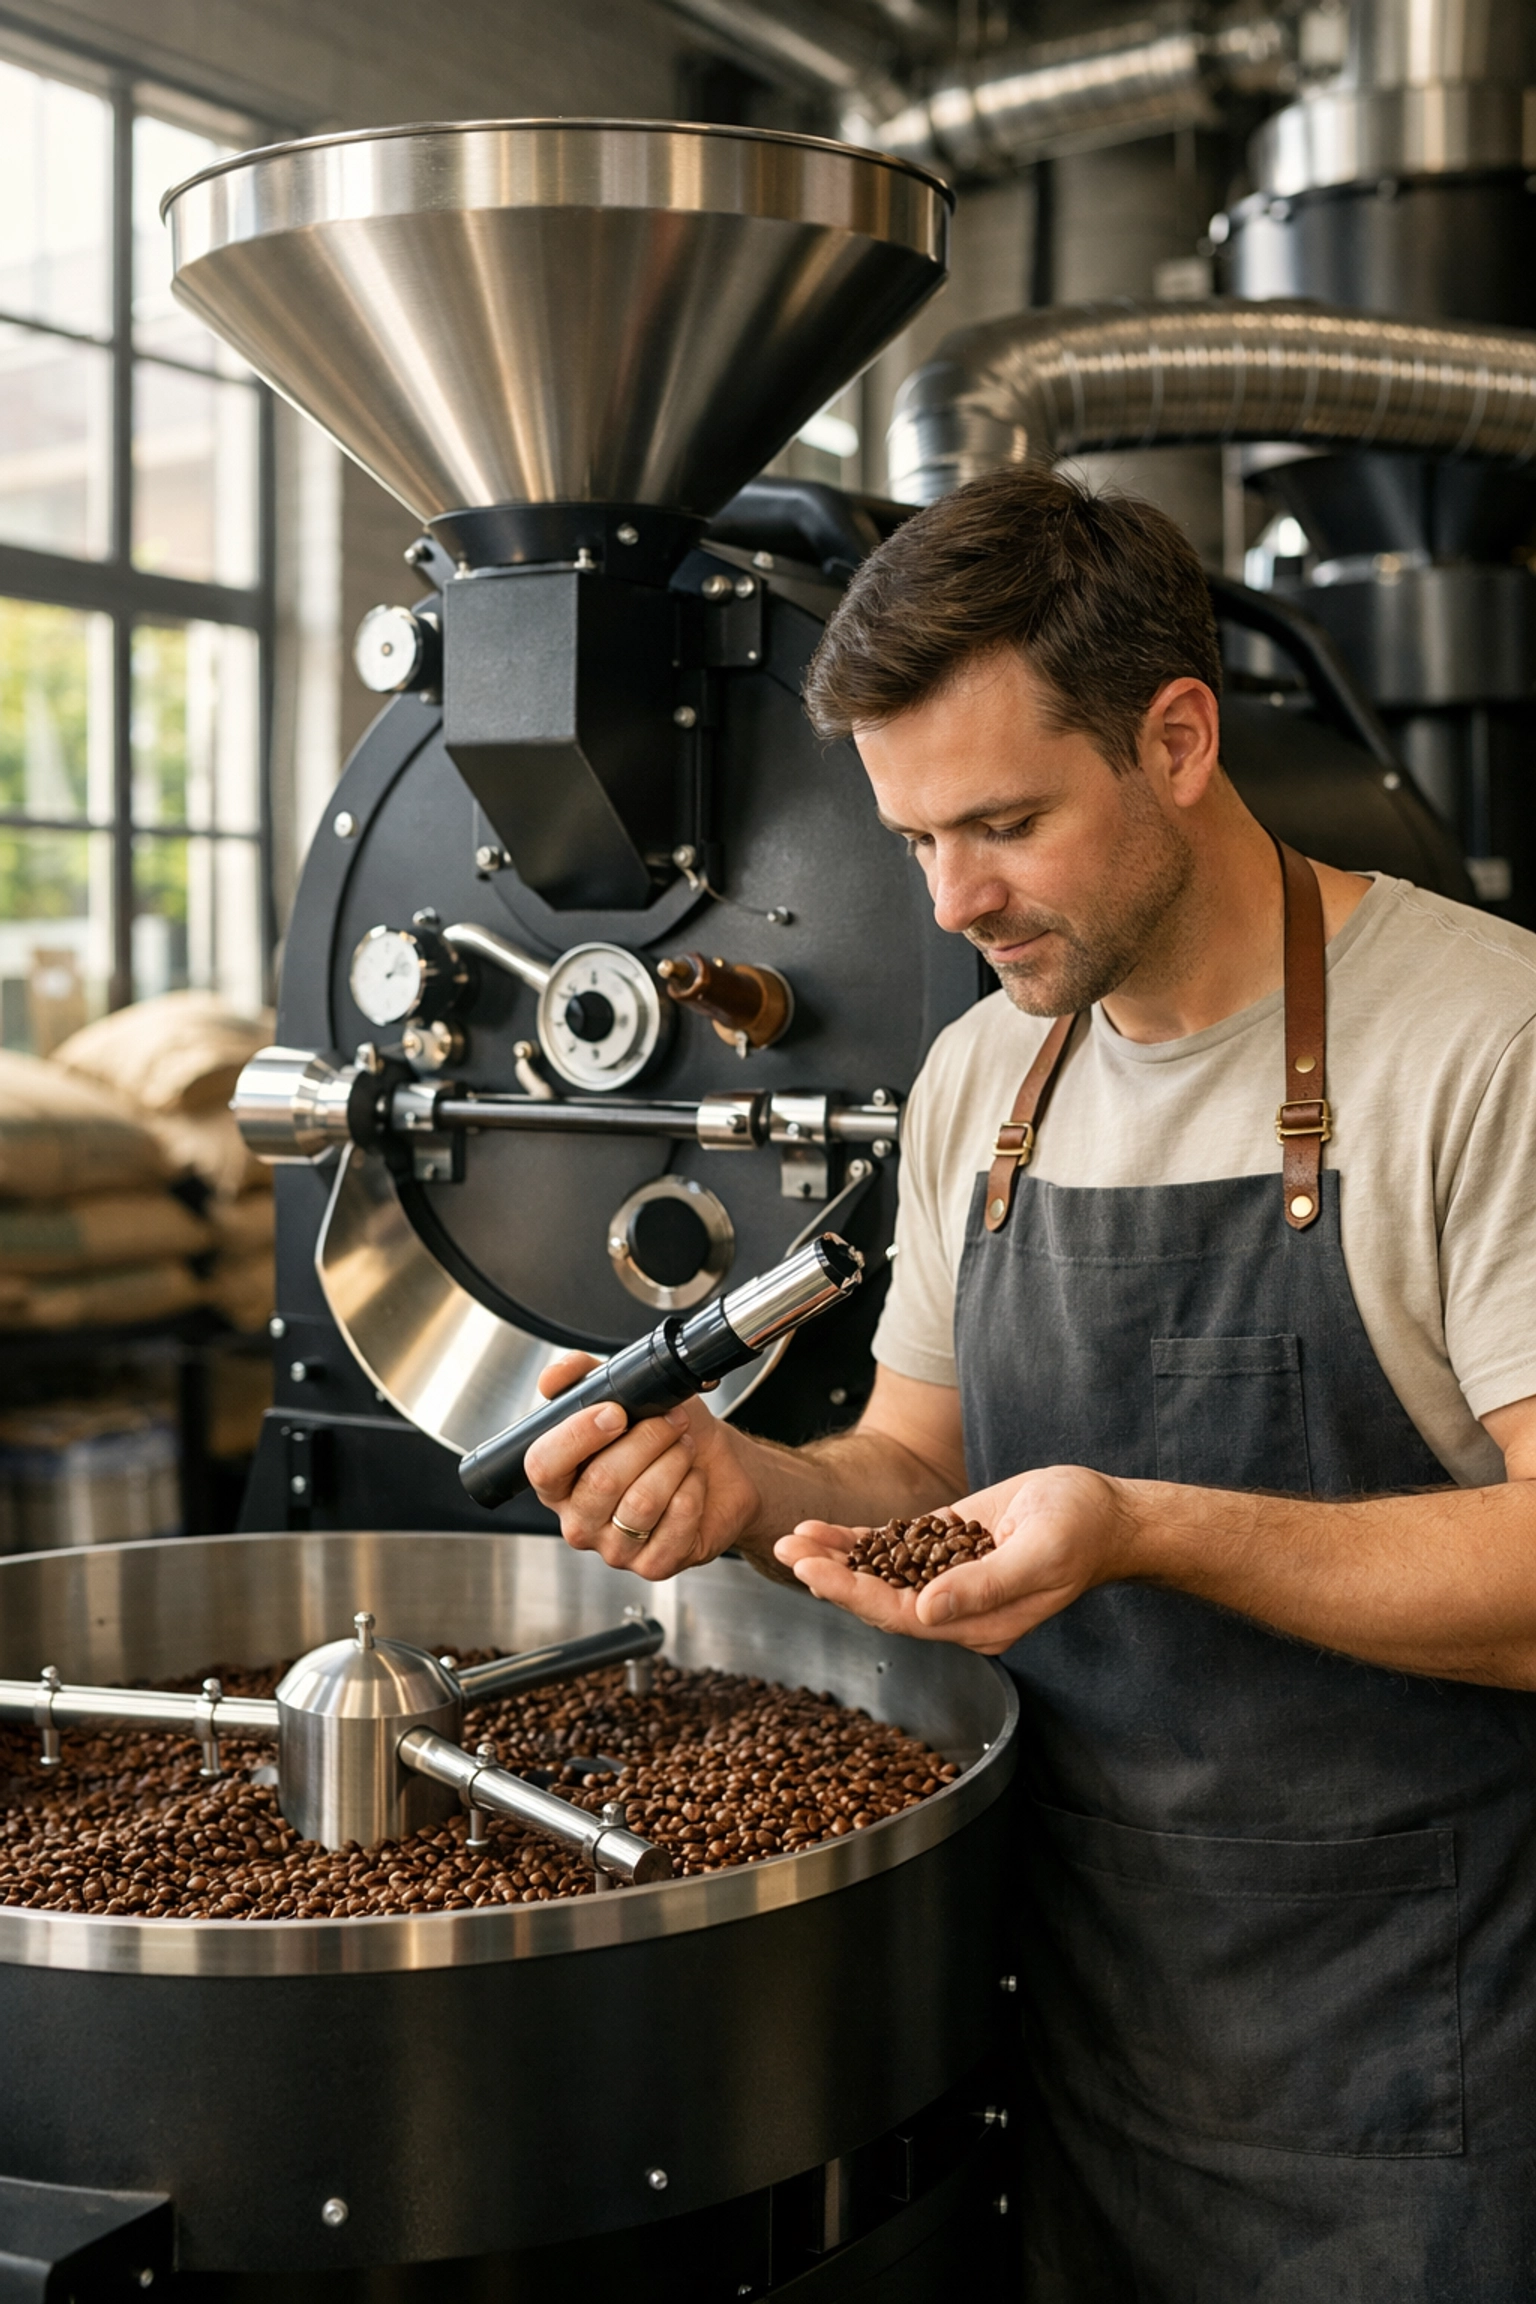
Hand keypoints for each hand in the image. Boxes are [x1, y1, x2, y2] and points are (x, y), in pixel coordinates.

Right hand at [523, 1352, 762, 1580]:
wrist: (722, 1470)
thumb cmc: (670, 1436)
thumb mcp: (628, 1393)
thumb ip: (583, 1378)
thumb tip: (554, 1377)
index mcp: (560, 1482)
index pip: (543, 1466)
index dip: (578, 1436)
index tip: (614, 1412)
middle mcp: (580, 1521)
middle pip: (601, 1482)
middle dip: (646, 1440)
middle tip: (670, 1421)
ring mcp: (615, 1549)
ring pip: (641, 1502)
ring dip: (673, 1461)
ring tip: (684, 1447)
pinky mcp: (654, 1564)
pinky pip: (675, 1522)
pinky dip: (693, 1489)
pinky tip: (694, 1479)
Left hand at [774, 1464, 1136, 1653]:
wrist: (1108, 1512)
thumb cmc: (1083, 1530)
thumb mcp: (1040, 1553)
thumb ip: (986, 1585)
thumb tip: (928, 1611)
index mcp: (980, 1624)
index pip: (901, 1616)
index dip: (853, 1594)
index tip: (813, 1572)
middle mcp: (958, 1610)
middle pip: (880, 1600)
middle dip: (830, 1577)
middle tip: (784, 1550)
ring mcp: (950, 1580)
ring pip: (880, 1576)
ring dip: (835, 1560)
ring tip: (791, 1539)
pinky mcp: (949, 1549)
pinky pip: (895, 1551)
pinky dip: (858, 1542)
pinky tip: (824, 1531)